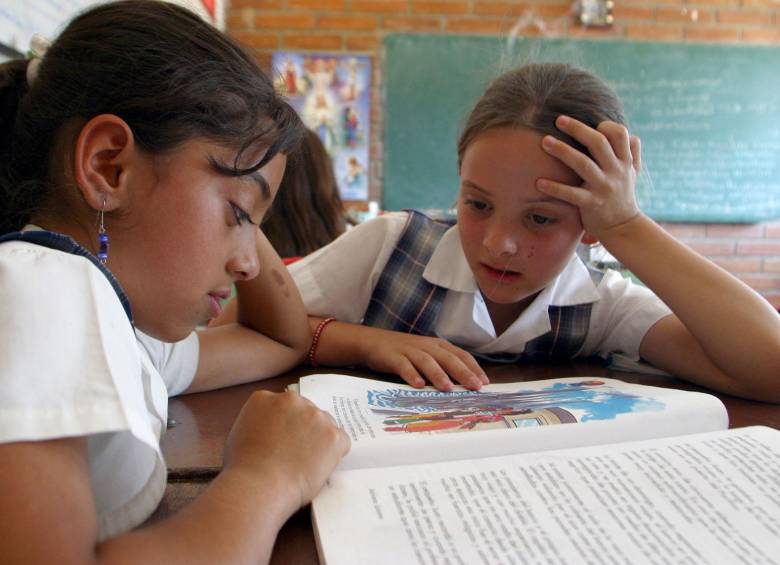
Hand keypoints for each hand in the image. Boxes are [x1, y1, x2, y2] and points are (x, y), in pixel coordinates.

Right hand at [223, 391, 349, 511]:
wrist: (258, 485)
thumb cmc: (242, 468)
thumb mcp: (239, 434)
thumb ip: (258, 423)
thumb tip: (270, 430)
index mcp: (265, 398)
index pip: (282, 406)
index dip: (284, 425)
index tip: (282, 441)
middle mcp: (291, 400)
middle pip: (305, 411)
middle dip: (303, 429)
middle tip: (296, 454)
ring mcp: (315, 416)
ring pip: (325, 424)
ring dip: (319, 440)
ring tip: (305, 464)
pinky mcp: (333, 434)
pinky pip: (341, 441)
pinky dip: (334, 454)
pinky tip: (318, 468)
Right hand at [360, 329, 488, 390]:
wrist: (372, 342)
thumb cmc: (404, 352)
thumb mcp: (426, 355)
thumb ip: (442, 366)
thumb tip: (463, 385)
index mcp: (437, 345)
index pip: (460, 355)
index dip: (473, 367)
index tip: (484, 382)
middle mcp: (426, 346)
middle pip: (448, 358)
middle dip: (463, 372)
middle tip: (475, 387)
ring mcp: (409, 350)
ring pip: (427, 361)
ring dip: (438, 374)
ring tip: (448, 389)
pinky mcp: (393, 356)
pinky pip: (403, 365)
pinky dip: (411, 374)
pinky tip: (418, 385)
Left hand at [537, 116, 641, 238]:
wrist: (623, 228)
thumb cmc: (623, 196)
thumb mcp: (633, 173)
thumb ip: (632, 153)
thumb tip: (630, 133)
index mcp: (624, 161)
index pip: (619, 134)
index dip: (605, 125)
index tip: (590, 123)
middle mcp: (615, 171)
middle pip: (598, 143)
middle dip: (578, 129)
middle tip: (558, 120)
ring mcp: (603, 187)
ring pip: (583, 164)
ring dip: (563, 151)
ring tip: (545, 141)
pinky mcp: (592, 204)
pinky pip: (571, 194)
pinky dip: (555, 188)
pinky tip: (539, 182)